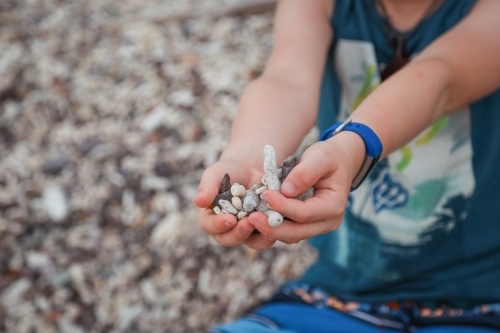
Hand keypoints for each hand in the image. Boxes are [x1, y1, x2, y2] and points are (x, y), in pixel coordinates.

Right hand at [194, 158, 276, 247]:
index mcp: (211, 217)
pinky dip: (276, 230)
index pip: (210, 226)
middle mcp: (228, 229)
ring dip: (260, 237)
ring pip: (253, 242)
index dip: (219, 225)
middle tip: (249, 223)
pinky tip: (281, 222)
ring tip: (267, 225)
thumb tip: (198, 202)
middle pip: (230, 239)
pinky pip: (271, 235)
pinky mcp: (266, 228)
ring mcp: (248, 231)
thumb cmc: (228, 170)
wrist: (251, 167)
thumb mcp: (215, 174)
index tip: (229, 219)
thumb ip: (207, 187)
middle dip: (239, 233)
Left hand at [247, 132, 364, 245]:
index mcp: (333, 206)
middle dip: (272, 227)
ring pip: (290, 235)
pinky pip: (288, 230)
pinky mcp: (306, 225)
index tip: (265, 195)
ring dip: (270, 229)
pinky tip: (257, 217)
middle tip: (250, 218)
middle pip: (296, 232)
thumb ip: (305, 172)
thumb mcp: (320, 156)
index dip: (283, 206)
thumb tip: (286, 190)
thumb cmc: (329, 157)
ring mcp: (317, 226)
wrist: (338, 162)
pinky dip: (272, 226)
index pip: (304, 213)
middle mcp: (327, 222)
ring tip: (249, 219)